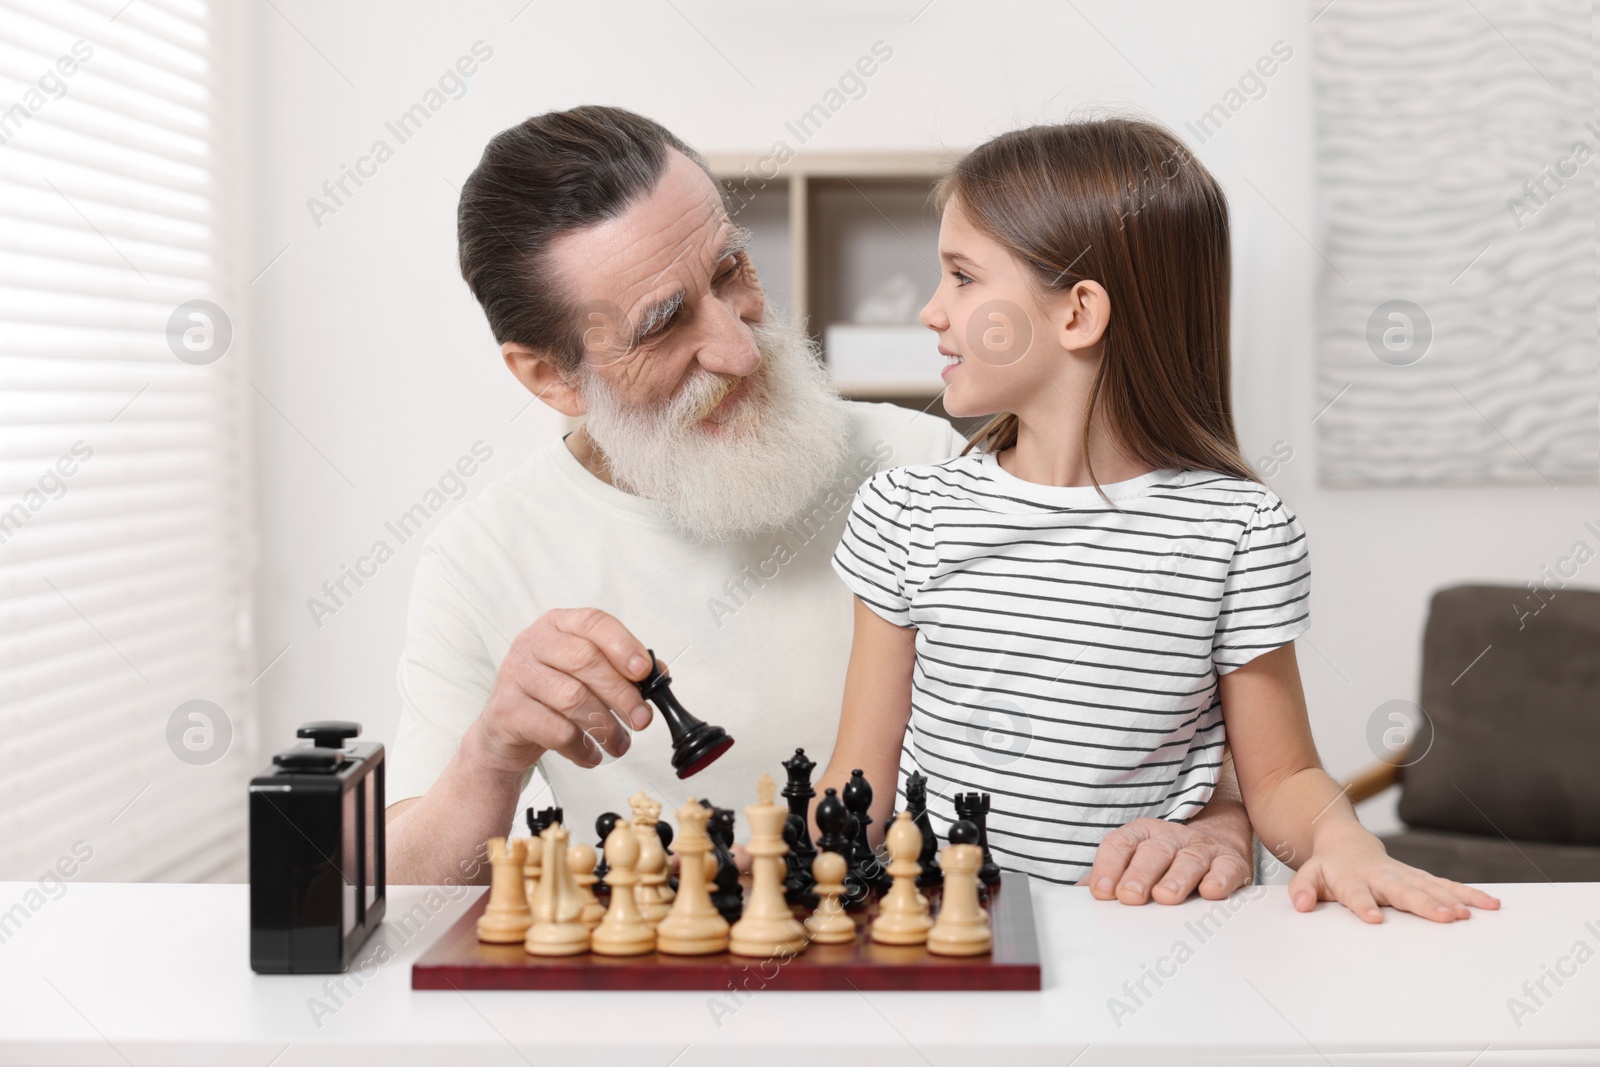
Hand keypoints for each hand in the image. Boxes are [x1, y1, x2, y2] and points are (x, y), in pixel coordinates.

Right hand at [464, 607, 660, 773]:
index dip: (623, 645)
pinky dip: (582, 747)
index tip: (645, 671)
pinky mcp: (507, 711)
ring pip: (572, 698)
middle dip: (621, 693)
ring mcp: (515, 675)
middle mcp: (532, 643)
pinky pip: (556, 731)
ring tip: (620, 743)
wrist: (504, 732)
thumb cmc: (551, 698)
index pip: (593, 623)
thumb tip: (658, 674)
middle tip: (642, 719)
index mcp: (556, 625)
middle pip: (585, 660)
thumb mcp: (585, 675)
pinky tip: (591, 754)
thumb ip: (620, 670)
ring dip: (606, 726)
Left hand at [1079, 816, 1254, 904]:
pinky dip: (1220, 879)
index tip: (1101, 891)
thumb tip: (1075, 898)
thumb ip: (1108, 879)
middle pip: (1152, 851)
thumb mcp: (1134, 864)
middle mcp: (1170, 838)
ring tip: (1165, 897)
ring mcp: (1201, 847)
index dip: (1108, 866)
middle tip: (1130, 896)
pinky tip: (1211, 891)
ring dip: (1176, 878)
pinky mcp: (1230, 862)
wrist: (1218, 843)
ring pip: (1188, 859)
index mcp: (1140, 836)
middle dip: (1139, 874)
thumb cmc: (1167, 862)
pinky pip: (1226, 868)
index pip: (1120, 845)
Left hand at [1289, 829, 1500, 922]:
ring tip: (1468, 914)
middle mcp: (1382, 876)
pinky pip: (1448, 886)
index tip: (1373, 919)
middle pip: (1403, 891)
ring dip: (1451, 900)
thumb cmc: (1329, 866)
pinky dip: (1468, 894)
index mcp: (1352, 878)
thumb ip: (1302, 888)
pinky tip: (1490, 904)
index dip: (1364, 905)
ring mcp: (1405, 876)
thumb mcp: (1308, 875)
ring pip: (1430, 887)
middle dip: (1423, 904)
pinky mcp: (1421, 878)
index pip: (1357, 893)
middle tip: (1443, 917)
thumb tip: (1300, 905)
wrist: (1346, 842)